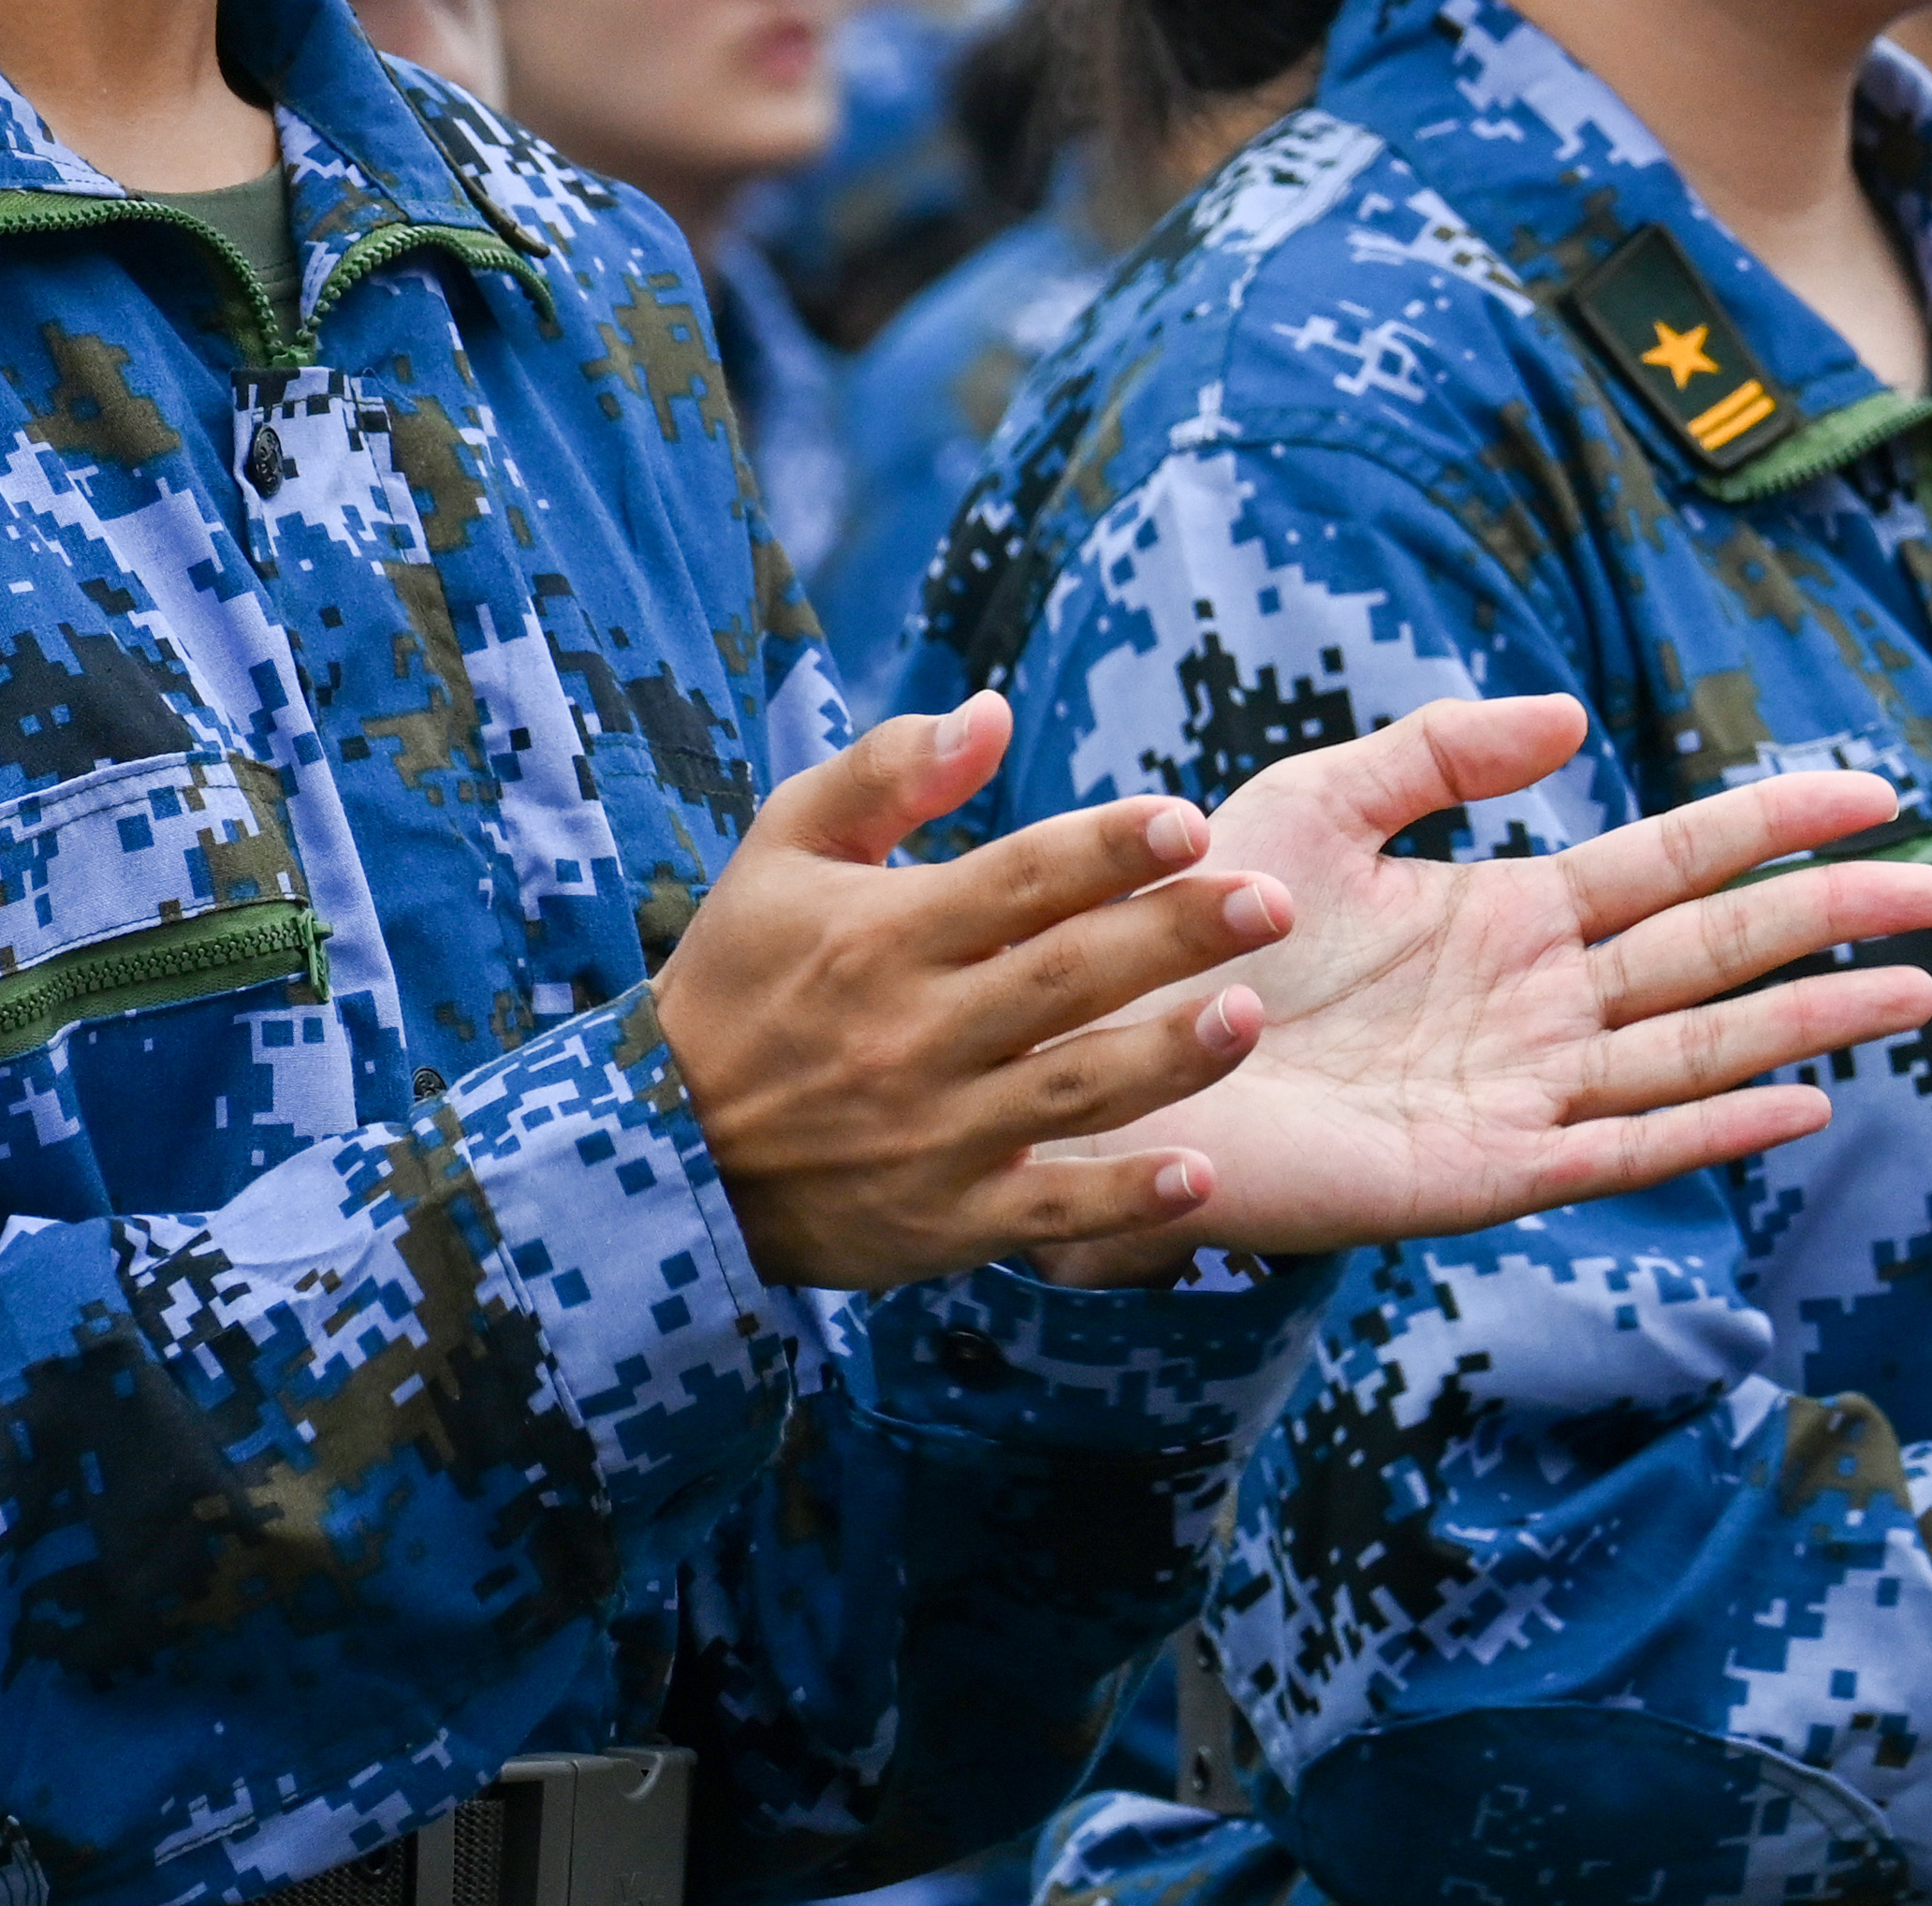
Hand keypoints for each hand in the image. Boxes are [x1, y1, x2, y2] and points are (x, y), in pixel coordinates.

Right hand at [654, 693, 1308, 1288]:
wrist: (660, 1147)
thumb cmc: (738, 977)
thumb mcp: (782, 849)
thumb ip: (886, 771)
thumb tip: (993, 710)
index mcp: (884, 933)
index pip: (1014, 879)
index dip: (1102, 848)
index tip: (1187, 818)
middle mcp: (913, 1031)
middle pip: (1064, 977)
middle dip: (1171, 936)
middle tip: (1271, 902)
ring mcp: (932, 1133)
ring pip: (1069, 1092)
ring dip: (1166, 1059)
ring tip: (1248, 1017)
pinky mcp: (943, 1221)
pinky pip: (1047, 1215)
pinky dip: (1124, 1203)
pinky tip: (1203, 1179)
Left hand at [1030, 696, 1931, 1279]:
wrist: (1099, 1049)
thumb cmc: (1191, 936)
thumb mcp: (1316, 805)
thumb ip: (1437, 752)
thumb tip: (1575, 717)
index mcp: (1508, 915)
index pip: (1674, 860)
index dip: (1773, 827)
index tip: (1876, 796)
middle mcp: (1537, 1004)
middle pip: (1715, 952)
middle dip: (1830, 923)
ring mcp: (1521, 1092)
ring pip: (1697, 1051)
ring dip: (1807, 1024)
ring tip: (1919, 993)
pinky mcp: (1481, 1173)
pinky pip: (1619, 1148)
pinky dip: (1710, 1132)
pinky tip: (1796, 1104)